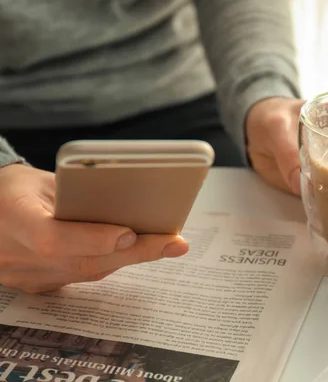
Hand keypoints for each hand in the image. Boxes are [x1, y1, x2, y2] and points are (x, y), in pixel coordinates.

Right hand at [0, 164, 188, 293]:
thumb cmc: (13, 188)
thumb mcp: (39, 179)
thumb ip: (75, 194)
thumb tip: (127, 203)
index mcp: (12, 218)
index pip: (52, 239)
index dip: (93, 239)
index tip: (130, 232)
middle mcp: (15, 255)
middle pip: (81, 262)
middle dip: (134, 252)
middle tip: (174, 242)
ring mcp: (24, 276)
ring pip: (86, 273)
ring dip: (129, 258)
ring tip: (167, 244)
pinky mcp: (36, 284)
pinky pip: (80, 277)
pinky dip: (109, 261)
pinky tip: (136, 250)